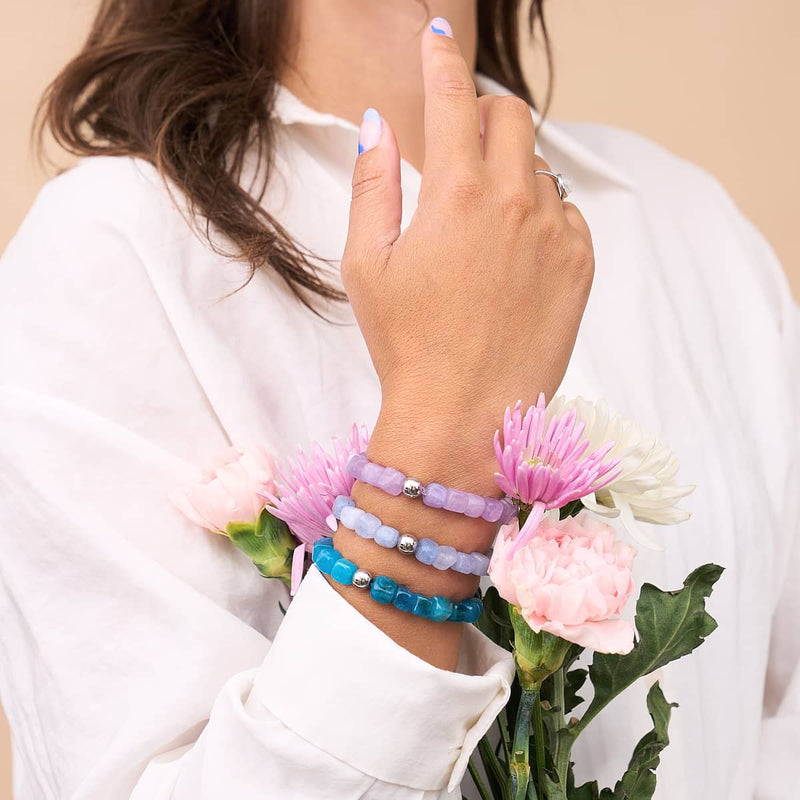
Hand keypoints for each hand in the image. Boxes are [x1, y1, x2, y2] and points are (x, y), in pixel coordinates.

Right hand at [341, 19, 594, 464]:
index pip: (454, 98)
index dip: (441, 60)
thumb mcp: (366, 263)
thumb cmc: (406, 345)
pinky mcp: (580, 262)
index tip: (437, 39)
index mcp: (456, 194)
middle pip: (511, 115)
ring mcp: (556, 231)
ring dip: (507, 168)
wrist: (465, 415)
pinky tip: (510, 251)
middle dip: (483, 111)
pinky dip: (538, 210)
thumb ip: (373, 182)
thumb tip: (380, 123)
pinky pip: (564, 208)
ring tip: (477, 218)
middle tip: (461, 135)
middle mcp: (514, 201)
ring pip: (537, 164)